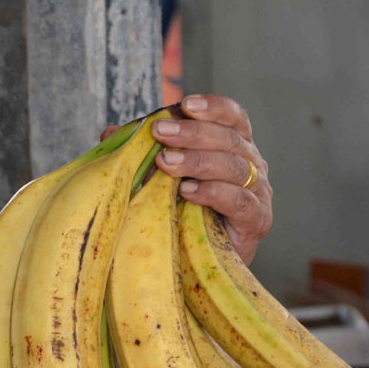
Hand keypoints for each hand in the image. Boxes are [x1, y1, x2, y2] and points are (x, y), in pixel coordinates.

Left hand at [100, 95, 272, 263]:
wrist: (202, 263)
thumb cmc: (185, 212)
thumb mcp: (162, 178)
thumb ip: (144, 154)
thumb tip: (110, 133)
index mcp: (234, 146)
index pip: (233, 117)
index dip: (213, 107)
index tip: (185, 104)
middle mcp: (252, 164)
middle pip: (229, 139)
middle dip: (192, 132)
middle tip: (159, 132)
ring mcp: (258, 193)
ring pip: (234, 167)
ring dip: (197, 161)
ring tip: (165, 162)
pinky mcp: (256, 221)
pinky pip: (239, 201)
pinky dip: (213, 193)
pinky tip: (188, 191)